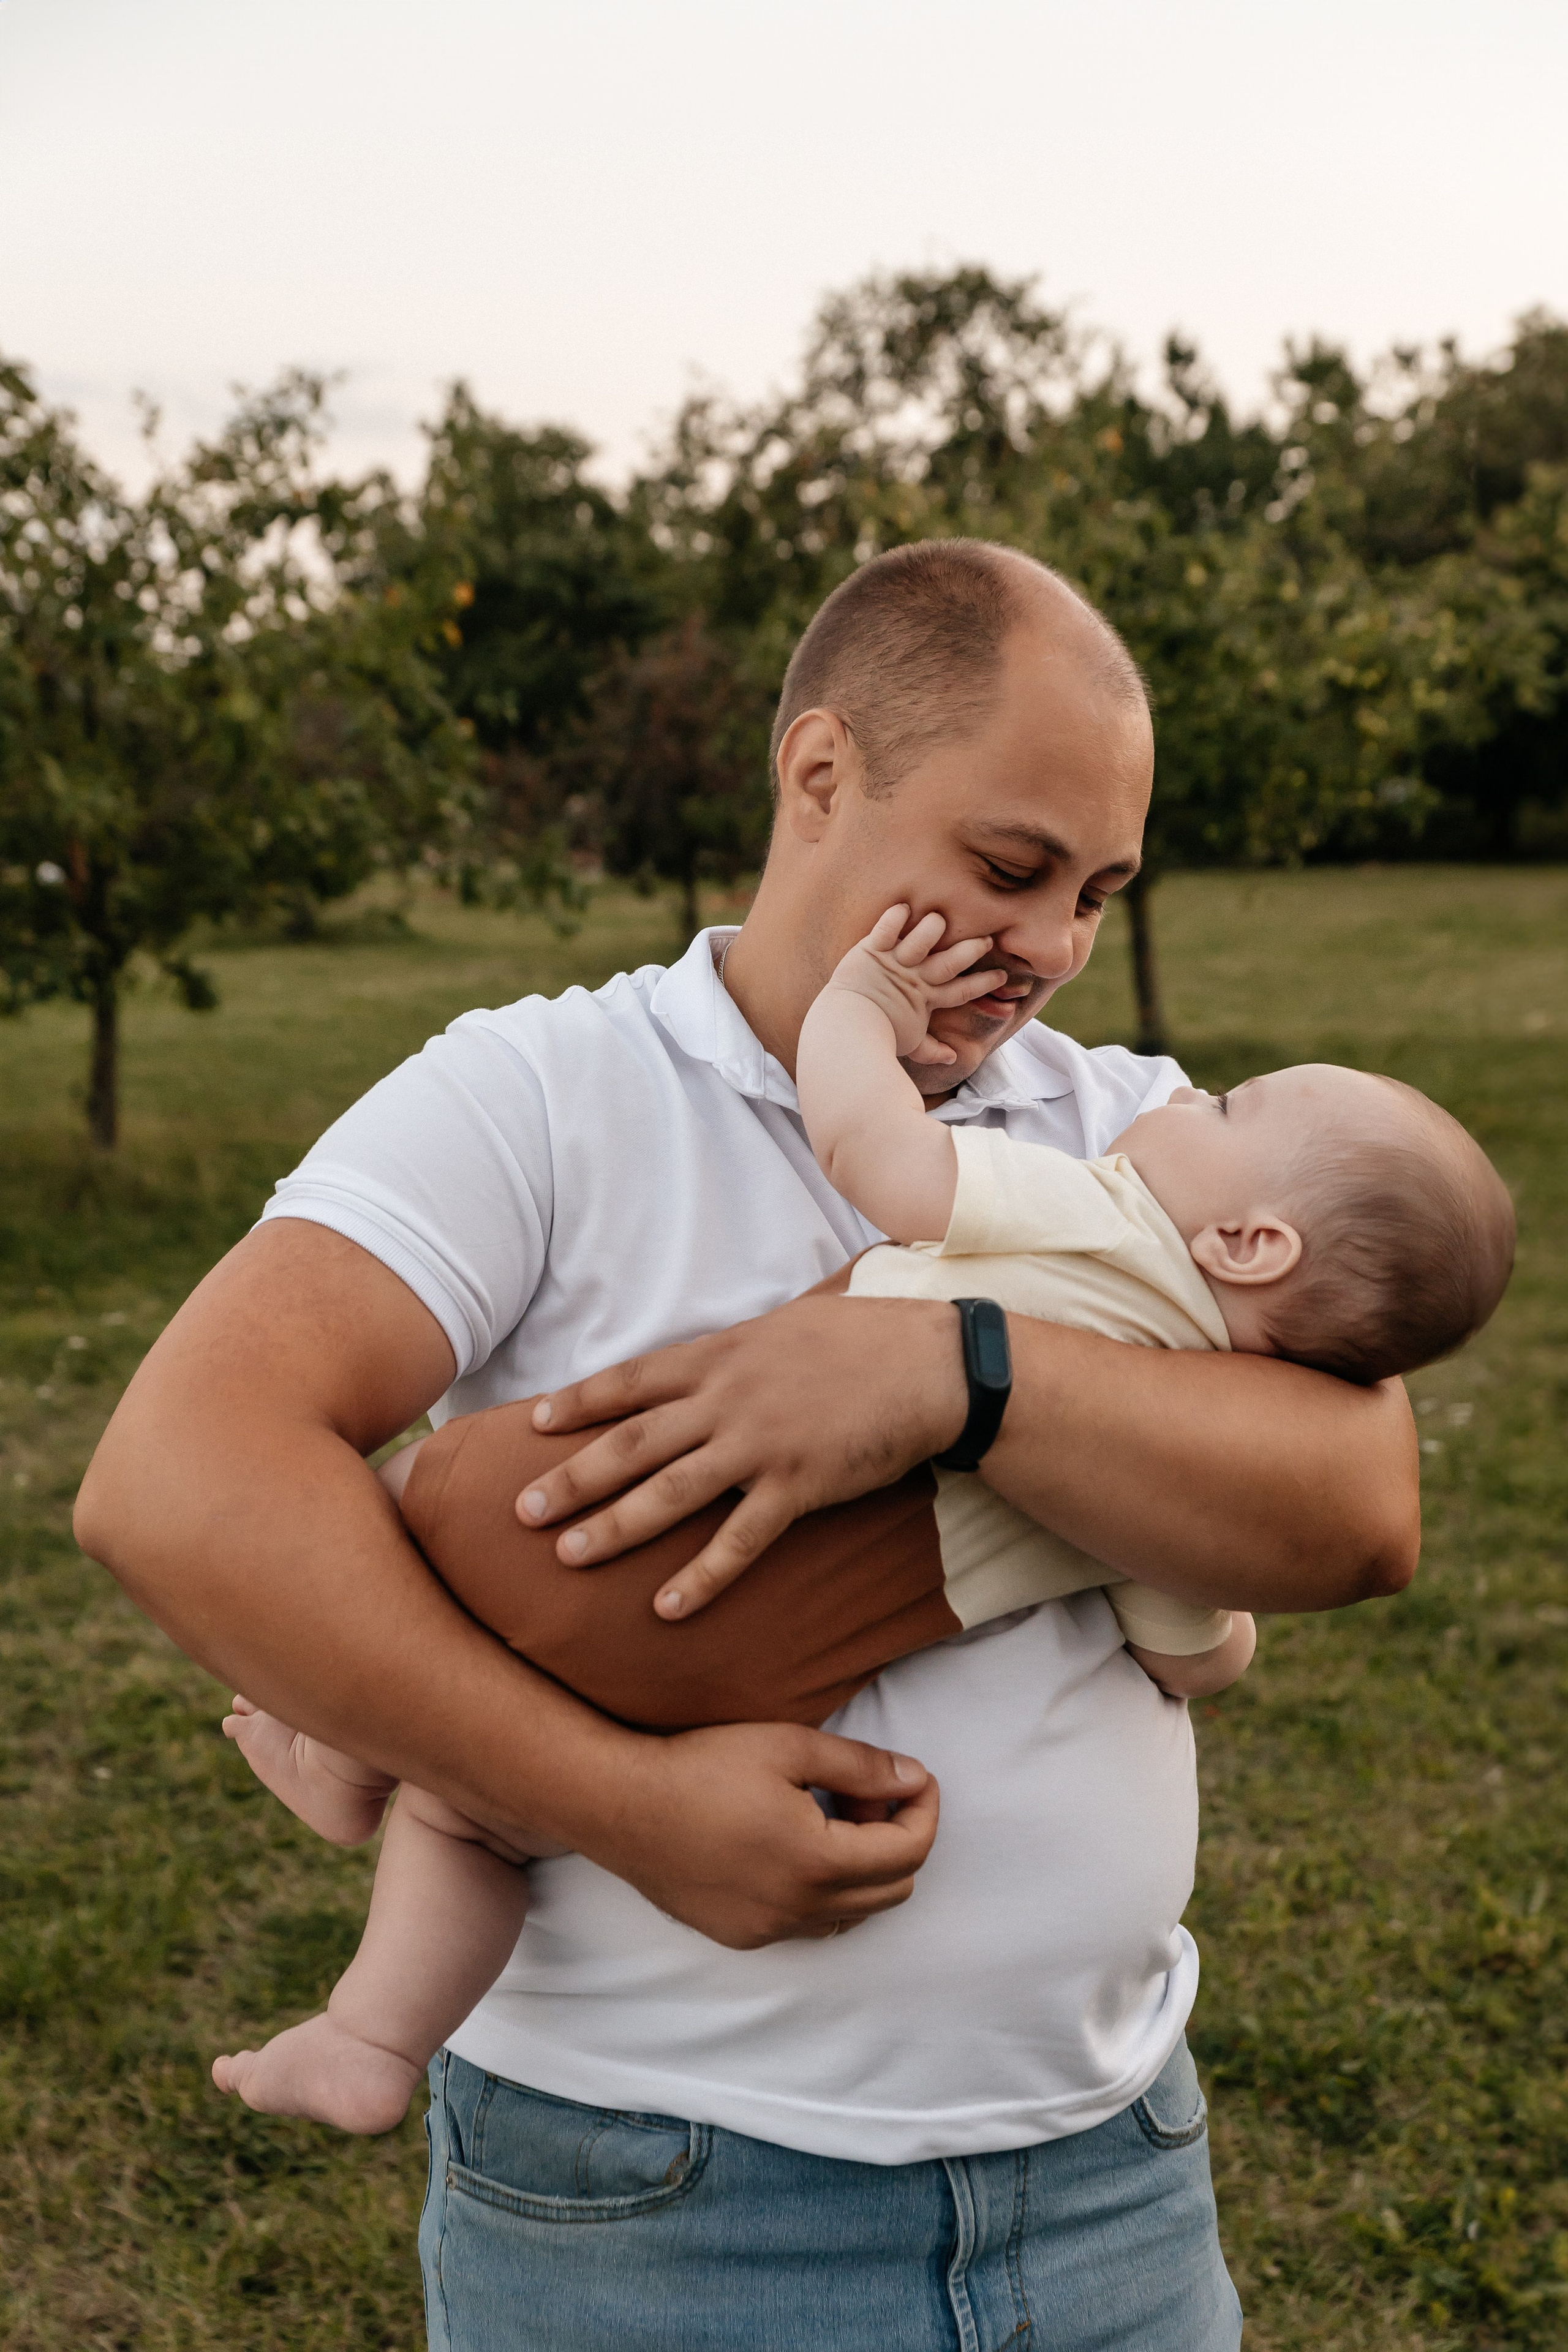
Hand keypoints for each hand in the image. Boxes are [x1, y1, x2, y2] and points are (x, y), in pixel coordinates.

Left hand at [519, 1286, 967, 1615]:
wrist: (932, 1363)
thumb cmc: (864, 1338)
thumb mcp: (788, 1323)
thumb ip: (740, 1345)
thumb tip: (713, 1349)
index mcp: (721, 1355)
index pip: (631, 1381)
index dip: (580, 1404)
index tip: (534, 1424)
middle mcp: (728, 1399)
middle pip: (632, 1443)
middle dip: (571, 1477)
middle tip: (520, 1511)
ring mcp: (760, 1444)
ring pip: (670, 1492)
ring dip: (615, 1527)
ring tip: (568, 1558)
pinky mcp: (799, 1486)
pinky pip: (740, 1539)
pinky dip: (701, 1576)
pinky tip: (666, 1608)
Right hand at [582, 1719, 940, 1946]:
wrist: (621, 1805)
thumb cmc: (702, 1765)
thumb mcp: (788, 1746)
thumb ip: (861, 1765)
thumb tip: (914, 1778)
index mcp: (817, 1863)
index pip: (910, 1852)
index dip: (925, 1810)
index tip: (914, 1776)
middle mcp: (798, 1910)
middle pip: (893, 1890)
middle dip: (898, 1838)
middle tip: (867, 1791)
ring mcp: (769, 1931)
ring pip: (853, 1913)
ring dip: (862, 1867)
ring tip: (828, 1814)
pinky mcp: (742, 1936)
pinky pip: (810, 1923)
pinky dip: (824, 1889)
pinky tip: (793, 1843)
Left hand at [827, 905, 1002, 1065]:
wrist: (846, 1032)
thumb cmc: (878, 1039)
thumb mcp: (910, 1044)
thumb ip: (932, 1049)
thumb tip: (952, 1058)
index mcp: (927, 999)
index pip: (963, 990)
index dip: (984, 983)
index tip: (1002, 976)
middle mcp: (915, 978)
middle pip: (951, 961)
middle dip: (971, 950)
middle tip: (987, 940)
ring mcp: (895, 963)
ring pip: (922, 938)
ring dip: (932, 928)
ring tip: (939, 920)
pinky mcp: (872, 950)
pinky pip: (886, 928)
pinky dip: (894, 917)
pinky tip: (903, 906)